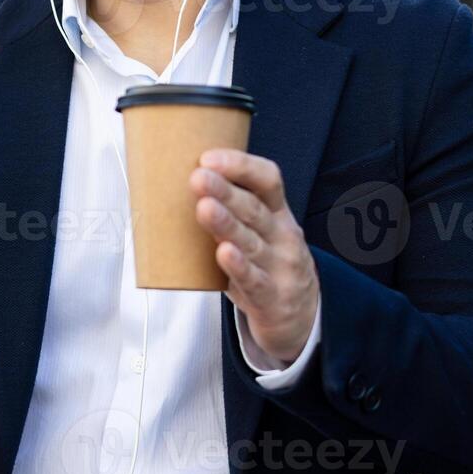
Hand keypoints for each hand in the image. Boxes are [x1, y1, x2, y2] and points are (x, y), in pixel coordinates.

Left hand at [191, 150, 318, 363]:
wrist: (300, 316)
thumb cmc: (266, 263)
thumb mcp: (258, 231)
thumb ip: (229, 209)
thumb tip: (172, 183)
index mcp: (277, 212)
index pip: (268, 180)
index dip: (241, 166)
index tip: (208, 157)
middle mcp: (282, 235)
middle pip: (254, 209)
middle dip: (225, 191)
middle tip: (198, 177)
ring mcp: (280, 266)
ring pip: (251, 242)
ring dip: (226, 224)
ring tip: (205, 208)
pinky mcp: (273, 296)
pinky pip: (253, 279)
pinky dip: (238, 266)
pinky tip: (224, 253)